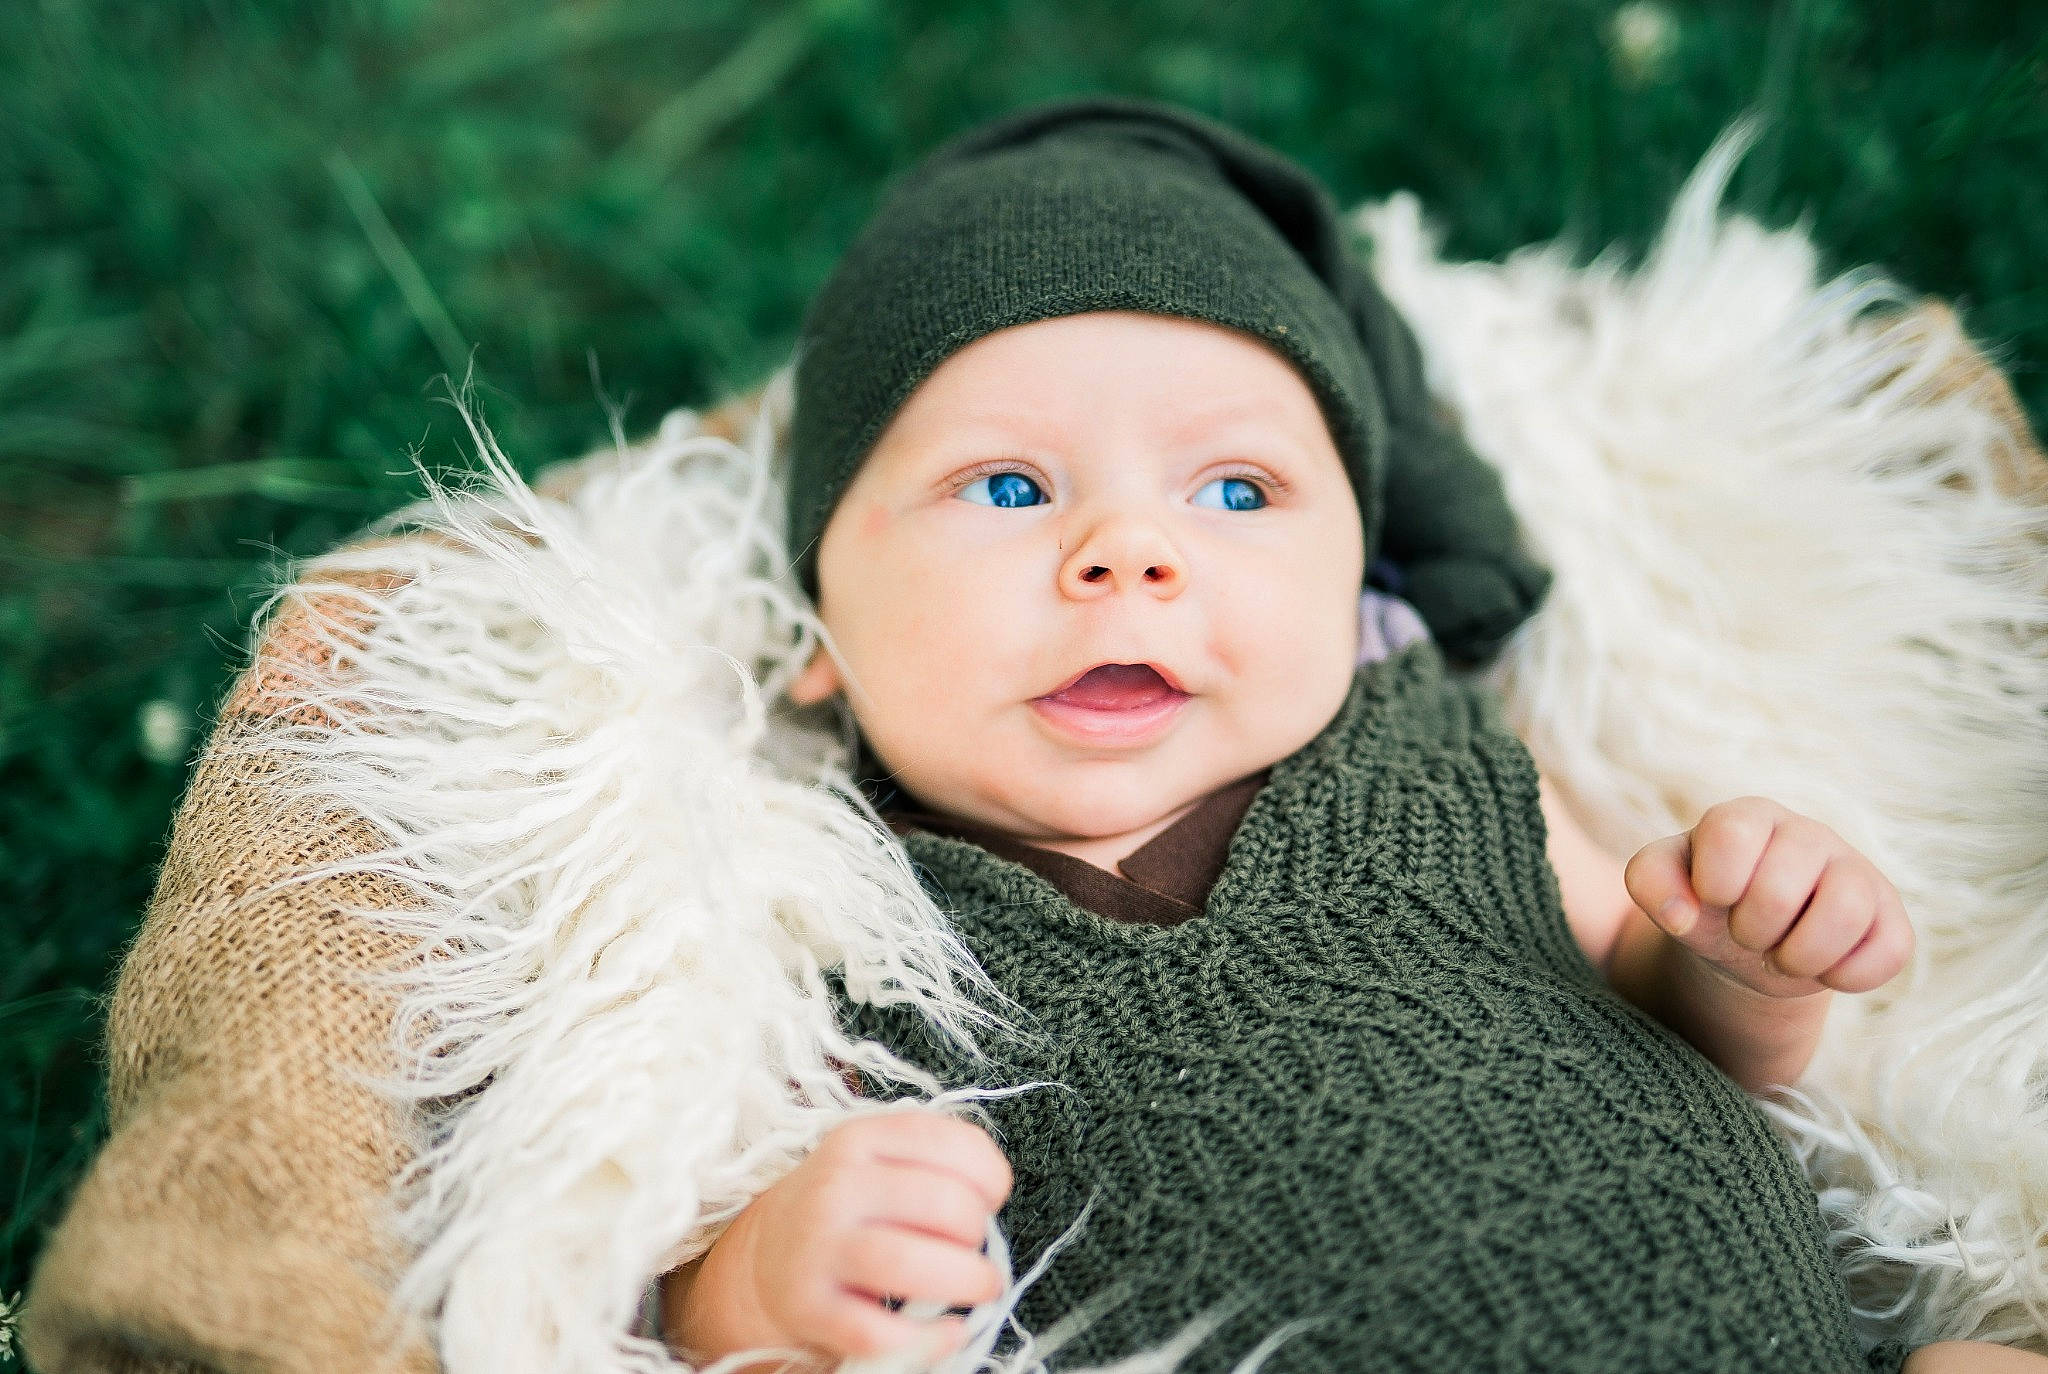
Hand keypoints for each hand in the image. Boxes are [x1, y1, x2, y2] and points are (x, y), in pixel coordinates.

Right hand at [667, 1105, 1013, 1365]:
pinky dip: (929, 1339)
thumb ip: (936, 1161)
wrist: (768, 1254)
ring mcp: (819, 1247)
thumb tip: (993, 1196)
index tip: (991, 1199)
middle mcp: (837, 1186)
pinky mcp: (810, 1307)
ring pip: (910, 1265)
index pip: (951, 1144)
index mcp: (861, 1139)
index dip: (991, 1177)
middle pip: (942, 1205)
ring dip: (966, 1281)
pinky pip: (880, 1331)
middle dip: (978, 1232)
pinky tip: (949, 1331)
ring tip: (982, 1288)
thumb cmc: (847, 1206)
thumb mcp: (879, 1159)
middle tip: (975, 1249)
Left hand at [1622, 797, 1913, 998]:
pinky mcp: (1889, 916)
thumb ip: (1651, 882)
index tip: (1712, 899)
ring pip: (1845, 912)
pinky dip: (1846, 975)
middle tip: (1746, 934)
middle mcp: (1808, 834)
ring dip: (1799, 956)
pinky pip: (1889, 951)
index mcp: (1748, 817)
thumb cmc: (1704, 904)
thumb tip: (1681, 913)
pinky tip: (1823, 969)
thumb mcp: (1664, 887)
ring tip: (1782, 955)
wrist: (1749, 945)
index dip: (1715, 884)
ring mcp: (1856, 872)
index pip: (1732, 835)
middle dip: (1750, 931)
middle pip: (1779, 890)